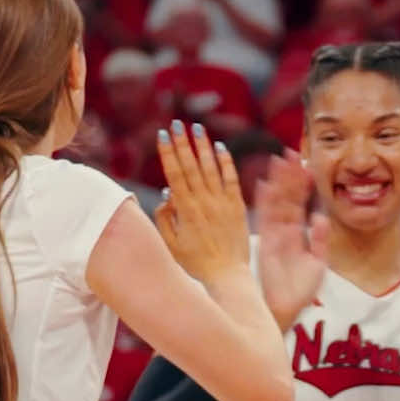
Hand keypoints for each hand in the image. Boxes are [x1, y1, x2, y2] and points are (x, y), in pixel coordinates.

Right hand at [155, 123, 248, 284]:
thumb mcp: (171, 244)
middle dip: (182, 143)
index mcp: (185, 210)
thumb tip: (166, 195)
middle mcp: (204, 202)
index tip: (162, 135)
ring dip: (203, 146)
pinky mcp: (237, 207)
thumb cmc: (196, 263)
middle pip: (191, 166)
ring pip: (211, 168)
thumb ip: (165, 218)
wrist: (226, 276)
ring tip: (196, 128)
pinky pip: (231, 179)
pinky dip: (226, 162)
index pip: (175, 174)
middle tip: (176, 124)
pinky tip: (220, 146)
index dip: (168, 152)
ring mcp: (222, 203)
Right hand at [256, 150, 329, 331]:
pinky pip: (265, 218)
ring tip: (280, 160)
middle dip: (289, 177)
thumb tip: (320, 216)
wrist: (285, 308)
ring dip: (277, 183)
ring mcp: (274, 235)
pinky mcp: (266, 243)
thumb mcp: (317, 263)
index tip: (307, 167)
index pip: (300, 205)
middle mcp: (284, 231)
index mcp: (297, 235)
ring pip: (276, 203)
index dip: (303, 186)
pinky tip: (265, 183)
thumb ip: (320, 240)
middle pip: (286, 198)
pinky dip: (264, 202)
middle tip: (292, 153)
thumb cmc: (300, 291)